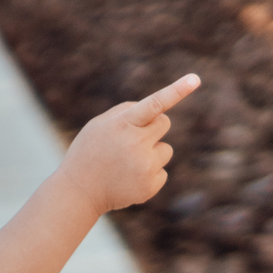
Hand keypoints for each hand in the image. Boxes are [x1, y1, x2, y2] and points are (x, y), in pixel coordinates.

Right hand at [57, 73, 200, 213]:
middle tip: (129, 143)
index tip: (194, 79)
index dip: (176, 91)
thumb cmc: (88, 153)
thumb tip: (156, 109)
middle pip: (164, 123)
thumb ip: (126, 111)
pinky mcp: (149, 186)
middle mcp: (134, 144)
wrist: (77, 193)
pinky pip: (162, 172)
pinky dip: (149, 175)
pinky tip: (129, 180)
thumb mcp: (98, 126)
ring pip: (166, 150)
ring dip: (151, 154)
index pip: (154, 104)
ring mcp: (143, 166)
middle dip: (152, 129)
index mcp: (121, 125)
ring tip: (126, 165)